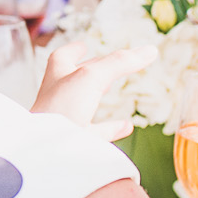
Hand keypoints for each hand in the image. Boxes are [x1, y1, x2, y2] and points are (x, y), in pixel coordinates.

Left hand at [32, 41, 153, 140]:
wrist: (47, 151)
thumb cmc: (59, 109)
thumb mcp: (92, 77)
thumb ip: (120, 63)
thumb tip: (150, 50)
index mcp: (57, 76)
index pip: (64, 56)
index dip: (74, 49)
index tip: (83, 45)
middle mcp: (59, 97)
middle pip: (74, 79)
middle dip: (87, 70)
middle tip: (103, 65)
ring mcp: (66, 121)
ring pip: (82, 106)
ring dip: (96, 98)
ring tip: (111, 91)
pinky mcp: (76, 143)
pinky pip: (96, 134)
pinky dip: (111, 128)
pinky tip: (126, 127)